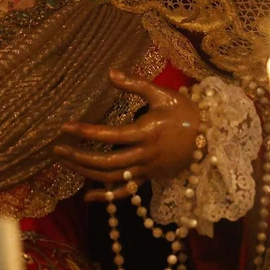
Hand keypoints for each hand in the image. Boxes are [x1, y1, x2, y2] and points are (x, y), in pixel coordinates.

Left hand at [52, 70, 200, 201]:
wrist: (212, 137)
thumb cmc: (186, 112)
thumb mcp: (162, 94)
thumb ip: (135, 83)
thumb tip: (110, 72)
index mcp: (146, 132)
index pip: (110, 135)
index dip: (86, 132)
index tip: (65, 128)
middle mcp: (145, 155)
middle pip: (106, 161)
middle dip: (79, 158)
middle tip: (57, 151)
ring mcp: (147, 170)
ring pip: (112, 178)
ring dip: (86, 173)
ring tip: (65, 164)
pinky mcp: (149, 179)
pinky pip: (126, 192)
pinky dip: (106, 197)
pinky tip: (88, 197)